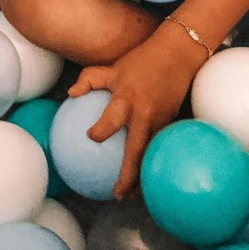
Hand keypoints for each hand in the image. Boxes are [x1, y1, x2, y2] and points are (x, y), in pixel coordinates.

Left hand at [68, 36, 205, 198]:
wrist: (178, 54)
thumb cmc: (142, 60)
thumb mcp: (114, 67)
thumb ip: (91, 80)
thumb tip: (70, 94)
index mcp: (127, 98)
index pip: (110, 120)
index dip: (100, 132)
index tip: (91, 137)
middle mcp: (144, 114)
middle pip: (135, 151)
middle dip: (128, 176)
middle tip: (117, 194)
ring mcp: (161, 120)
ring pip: (151, 155)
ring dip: (143, 176)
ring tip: (133, 196)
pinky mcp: (172, 123)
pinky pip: (161, 147)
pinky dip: (154, 162)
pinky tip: (148, 173)